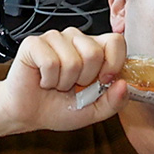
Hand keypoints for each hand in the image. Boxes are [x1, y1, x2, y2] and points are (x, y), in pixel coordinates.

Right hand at [6, 28, 127, 132]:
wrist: (29, 114)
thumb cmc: (59, 109)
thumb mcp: (94, 112)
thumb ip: (114, 102)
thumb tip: (124, 85)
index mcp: (94, 50)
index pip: (116, 41)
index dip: (113, 64)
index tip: (103, 81)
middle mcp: (75, 39)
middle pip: (94, 53)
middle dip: (84, 80)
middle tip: (72, 86)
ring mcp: (55, 39)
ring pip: (72, 60)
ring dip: (64, 82)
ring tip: (56, 84)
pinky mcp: (34, 43)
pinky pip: (50, 62)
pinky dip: (47, 80)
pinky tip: (43, 80)